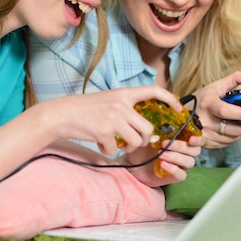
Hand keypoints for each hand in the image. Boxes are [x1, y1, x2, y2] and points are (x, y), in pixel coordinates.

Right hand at [43, 85, 182, 155]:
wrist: (61, 114)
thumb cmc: (84, 109)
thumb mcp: (108, 101)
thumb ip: (125, 109)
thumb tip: (142, 126)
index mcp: (123, 94)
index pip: (154, 90)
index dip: (170, 98)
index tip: (178, 108)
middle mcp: (121, 104)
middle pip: (148, 128)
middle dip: (145, 140)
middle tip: (134, 143)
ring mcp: (113, 118)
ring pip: (135, 141)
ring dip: (128, 148)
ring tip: (117, 145)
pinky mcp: (104, 132)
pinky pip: (115, 149)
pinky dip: (109, 150)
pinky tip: (99, 144)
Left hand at [120, 135, 202, 186]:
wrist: (132, 163)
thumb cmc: (142, 147)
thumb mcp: (149, 135)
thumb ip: (158, 127)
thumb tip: (162, 119)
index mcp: (182, 139)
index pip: (197, 138)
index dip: (198, 139)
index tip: (191, 139)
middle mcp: (184, 152)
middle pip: (195, 150)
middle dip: (181, 146)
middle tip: (164, 144)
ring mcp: (180, 165)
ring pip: (190, 162)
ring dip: (176, 157)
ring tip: (161, 154)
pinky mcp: (174, 177)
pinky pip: (182, 174)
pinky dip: (174, 169)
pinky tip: (163, 165)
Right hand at [191, 71, 240, 149]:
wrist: (181, 115)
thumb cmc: (200, 100)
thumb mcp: (215, 87)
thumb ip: (235, 79)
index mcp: (208, 104)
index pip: (226, 111)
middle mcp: (205, 120)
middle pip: (234, 128)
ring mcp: (205, 134)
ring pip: (233, 137)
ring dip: (240, 130)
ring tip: (236, 122)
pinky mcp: (206, 143)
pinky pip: (227, 144)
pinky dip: (231, 137)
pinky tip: (228, 129)